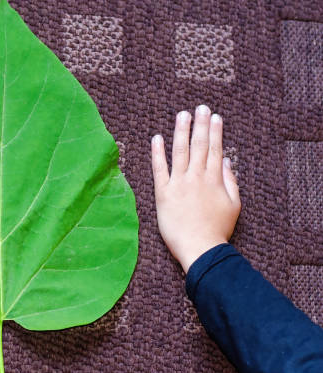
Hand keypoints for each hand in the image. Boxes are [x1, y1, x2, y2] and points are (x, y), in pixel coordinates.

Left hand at [151, 105, 240, 272]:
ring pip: (180, 152)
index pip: (215, 149)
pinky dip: (157, 153)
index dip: (215, 131)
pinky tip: (156, 138)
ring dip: (181, 131)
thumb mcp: (233, 205)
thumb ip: (230, 181)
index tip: (215, 117)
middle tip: (200, 107)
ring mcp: (178, 184)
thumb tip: (226, 160)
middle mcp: (196, 177)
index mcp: (214, 179)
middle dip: (200, 124)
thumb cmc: (217, 229)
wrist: (200, 248)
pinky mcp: (163, 193)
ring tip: (182, 115)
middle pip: (199, 145)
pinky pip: (159, 169)